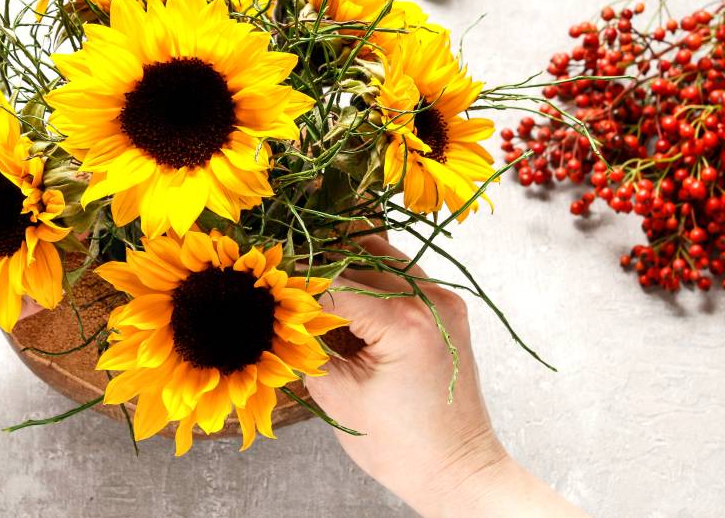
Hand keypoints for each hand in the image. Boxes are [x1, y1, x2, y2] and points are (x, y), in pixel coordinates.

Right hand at [306, 235, 585, 516]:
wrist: (456, 469)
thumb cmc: (399, 446)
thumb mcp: (336, 393)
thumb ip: (306, 344)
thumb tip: (283, 311)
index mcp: (404, 321)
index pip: (334, 284)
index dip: (298, 290)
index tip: (273, 294)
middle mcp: (430, 299)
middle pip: (356, 263)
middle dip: (321, 279)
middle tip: (293, 298)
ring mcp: (444, 300)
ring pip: (382, 259)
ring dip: (348, 273)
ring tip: (323, 301)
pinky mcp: (448, 309)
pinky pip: (402, 277)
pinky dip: (373, 283)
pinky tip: (354, 310)